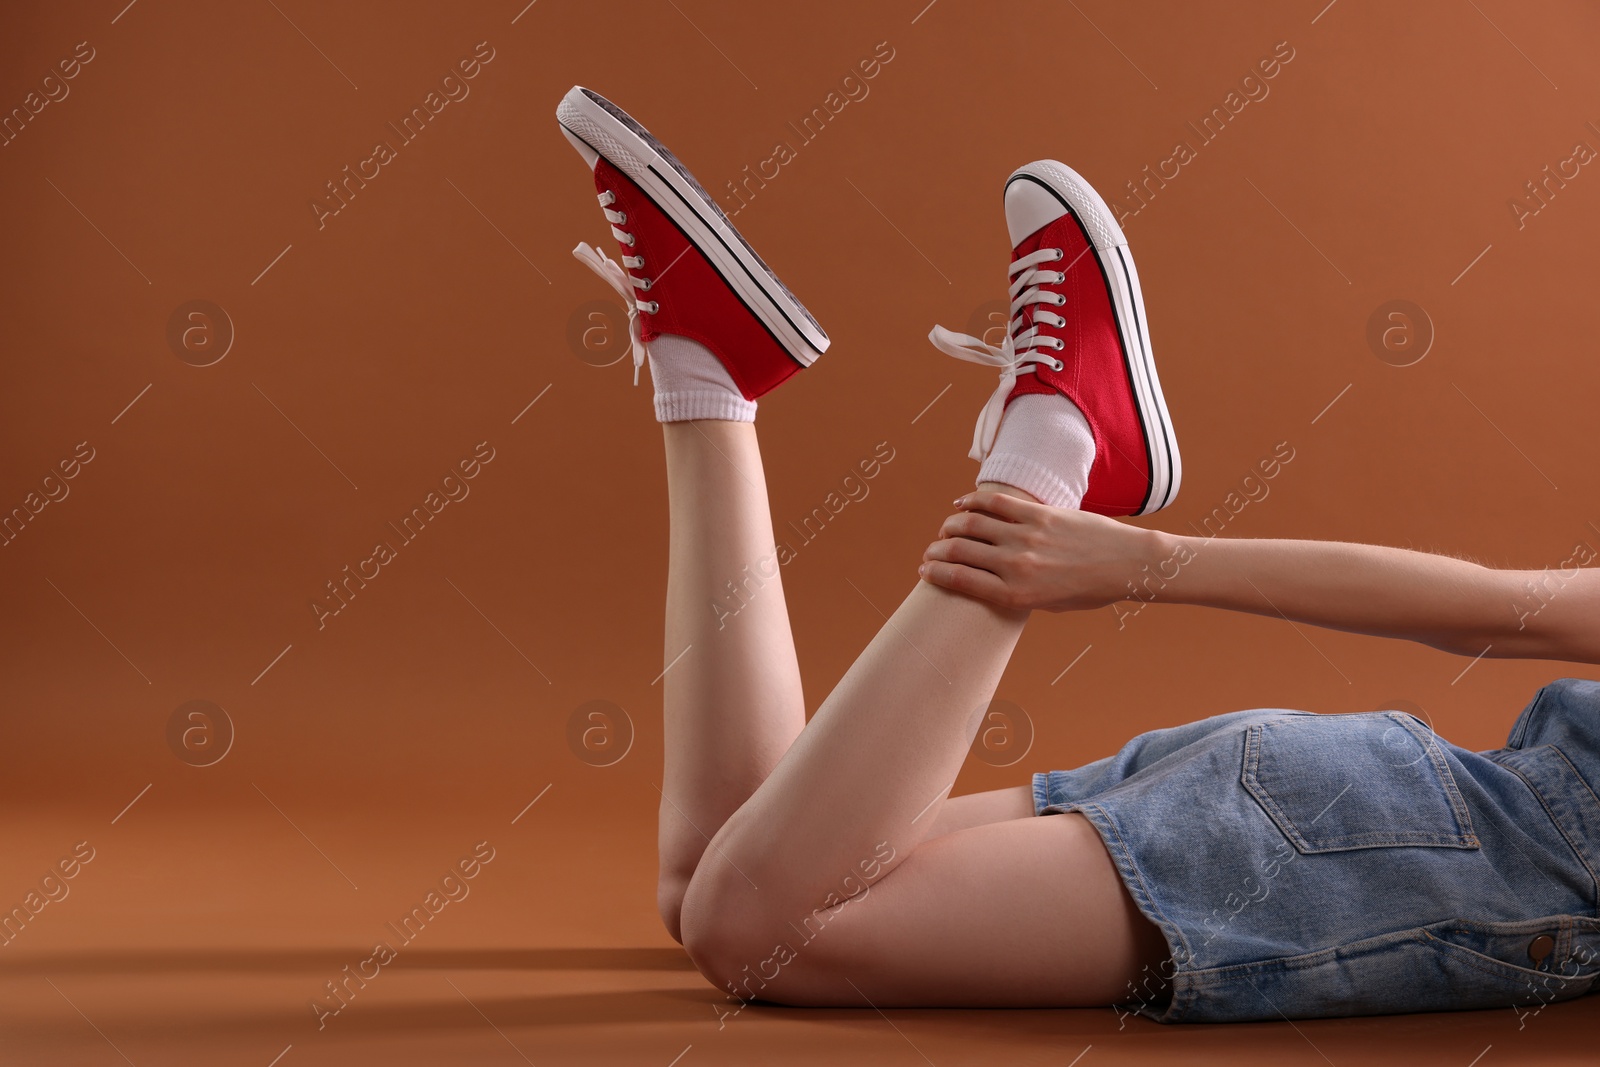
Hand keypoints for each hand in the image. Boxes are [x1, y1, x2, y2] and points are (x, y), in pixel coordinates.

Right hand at [919, 490, 1167, 611]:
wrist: (1125, 564)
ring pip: (970, 524)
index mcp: (1016, 595)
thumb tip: (988, 577)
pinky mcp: (1038, 514)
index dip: (935, 573)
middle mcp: (1016, 566)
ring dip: (949, 525)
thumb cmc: (1088, 590)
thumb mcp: (1048, 604)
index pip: (959, 580)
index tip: (925, 570)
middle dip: (936, 551)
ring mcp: (1026, 537)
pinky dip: (971, 501)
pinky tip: (962, 503)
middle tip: (931, 551)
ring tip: (946, 530)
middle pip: (958, 552)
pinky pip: (994, 503)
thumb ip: (1016, 593)